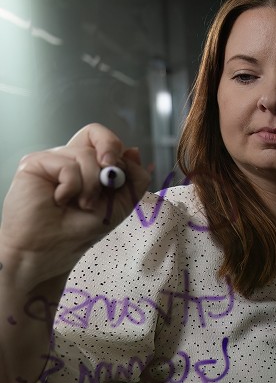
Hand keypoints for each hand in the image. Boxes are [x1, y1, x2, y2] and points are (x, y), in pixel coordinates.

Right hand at [0, 124, 150, 285]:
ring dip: (92, 185)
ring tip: (81, 204)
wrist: (51, 248)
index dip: (116, 147)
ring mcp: (52, 159)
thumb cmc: (80, 230)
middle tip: (108, 181)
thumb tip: (134, 151)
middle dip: (111, 157)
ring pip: (86, 155)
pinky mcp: (35, 164)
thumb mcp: (121, 204)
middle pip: (95, 133)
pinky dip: (72, 187)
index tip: (122, 170)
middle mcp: (69, 158)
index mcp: (88, 165)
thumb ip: (134, 179)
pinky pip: (67, 165)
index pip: (104, 139)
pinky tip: (60, 201)